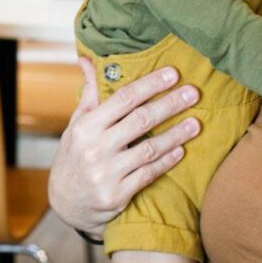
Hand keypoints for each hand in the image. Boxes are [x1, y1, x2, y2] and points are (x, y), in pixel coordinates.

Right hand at [47, 60, 200, 239]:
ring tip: (196, 123)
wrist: (65, 202)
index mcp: (85, 127)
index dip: (149, 84)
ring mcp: (106, 173)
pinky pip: (148, 174)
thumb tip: (87, 59)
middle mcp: (95, 148)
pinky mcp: (117, 195)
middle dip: (170, 104)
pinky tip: (181, 151)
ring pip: (149, 149)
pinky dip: (166, 162)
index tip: (172, 74)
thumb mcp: (76, 125)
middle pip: (140, 120)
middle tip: (194, 93)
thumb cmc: (74, 156)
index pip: (123, 98)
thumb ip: (89, 94)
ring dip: (176, 134)